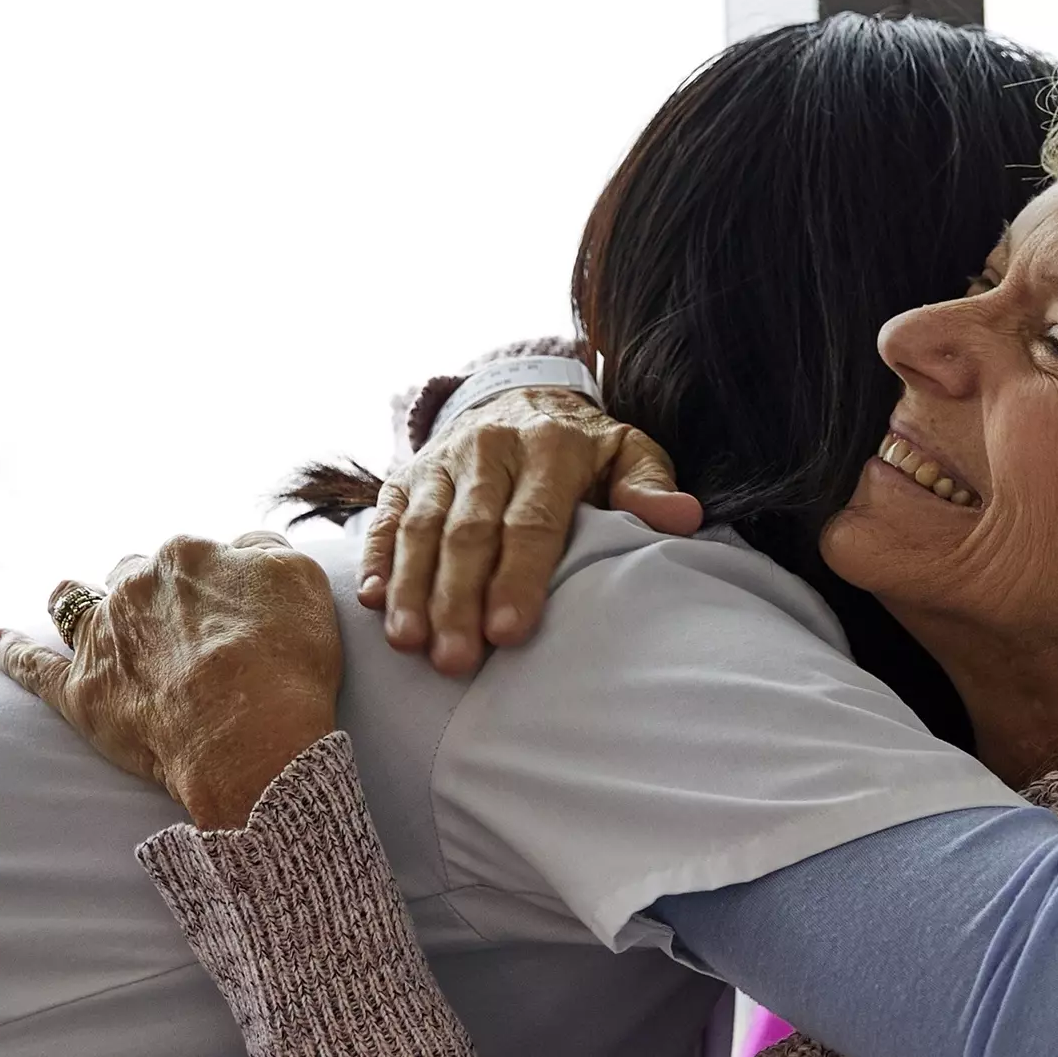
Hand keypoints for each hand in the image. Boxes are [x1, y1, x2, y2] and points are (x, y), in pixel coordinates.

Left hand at [0, 533, 341, 828]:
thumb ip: (267, 552)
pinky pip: (31, 665)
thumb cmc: (283, 659)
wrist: (245, 733)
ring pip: (77, 604)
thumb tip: (245, 548)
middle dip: (151, 591)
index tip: (237, 608)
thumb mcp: (302, 581)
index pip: (200, 555)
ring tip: (81, 605)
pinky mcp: (79, 690)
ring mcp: (101, 637)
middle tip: (180, 623)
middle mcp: (136, 587)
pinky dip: (12, 651)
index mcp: (187, 556)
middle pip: (136, 576)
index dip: (219, 581)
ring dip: (79, 602)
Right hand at [364, 386, 701, 675]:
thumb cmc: (585, 447)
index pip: (531, 522)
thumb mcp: (628, 452)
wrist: (520, 397)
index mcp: (550, 447)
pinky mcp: (406, 476)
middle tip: (456, 660)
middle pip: (469, 533)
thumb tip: (684, 518)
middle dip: (460, 599)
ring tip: (410, 643)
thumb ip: (649, 485)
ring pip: (422, 530)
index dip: (519, 578)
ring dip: (414, 589)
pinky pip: (386, 519)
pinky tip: (373, 603)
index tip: (510, 631)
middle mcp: (489, 450)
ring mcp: (442, 463)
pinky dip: (376, 559)